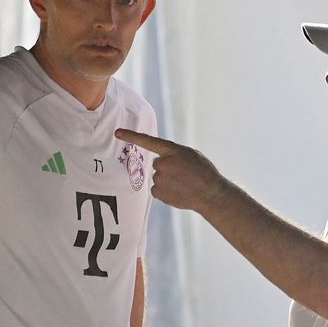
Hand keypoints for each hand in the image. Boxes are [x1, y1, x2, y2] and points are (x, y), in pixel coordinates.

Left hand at [114, 129, 229, 212]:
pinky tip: (178, 192)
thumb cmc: (203, 172)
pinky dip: (165, 191)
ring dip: (168, 180)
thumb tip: (162, 159)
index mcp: (172, 150)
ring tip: (183, 184)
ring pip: (158, 177)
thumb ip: (174, 153)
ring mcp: (159, 178)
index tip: (117, 133)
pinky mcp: (158, 192)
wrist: (210, 193)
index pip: (148, 141)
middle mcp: (163, 163)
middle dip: (167, 168)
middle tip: (183, 174)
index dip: (131, 136)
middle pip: (157, 164)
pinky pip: (156, 190)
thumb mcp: (191, 155)